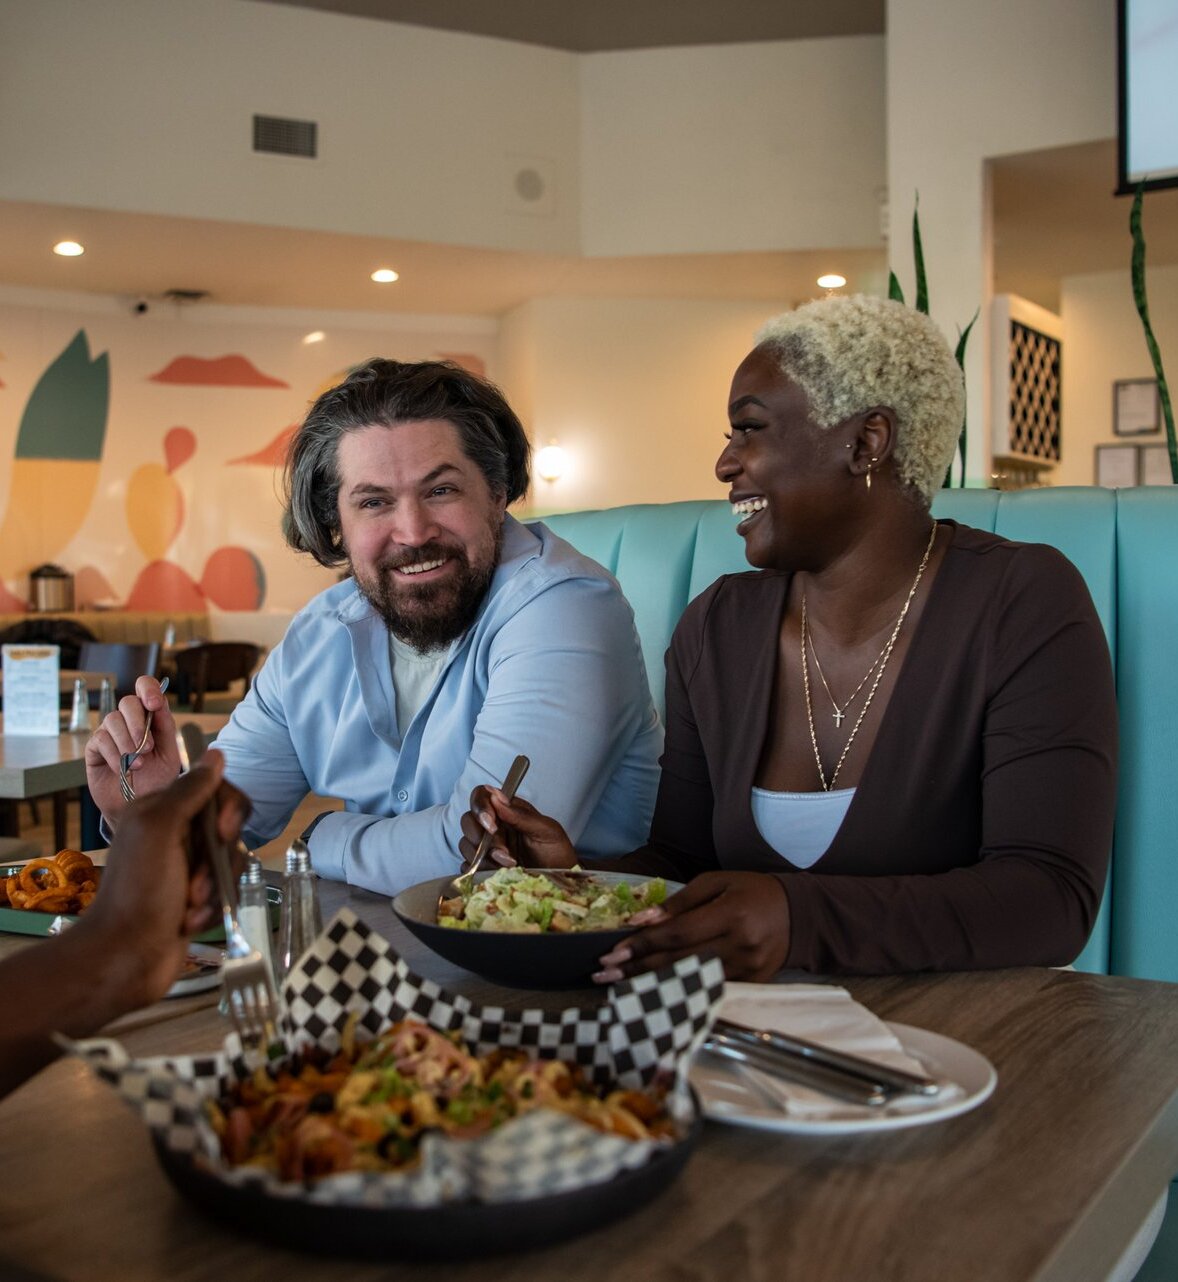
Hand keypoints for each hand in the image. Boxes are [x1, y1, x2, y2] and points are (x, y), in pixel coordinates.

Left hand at [77, 749, 249, 1008]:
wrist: (125, 958)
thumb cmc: (139, 892)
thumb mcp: (161, 830)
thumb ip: (189, 791)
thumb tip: (216, 754)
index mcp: (159, 811)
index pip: (214, 790)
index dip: (228, 809)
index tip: (221, 833)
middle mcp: (173, 834)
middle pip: (228, 826)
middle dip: (219, 857)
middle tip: (196, 881)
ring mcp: (186, 867)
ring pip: (230, 860)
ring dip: (214, 886)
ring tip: (189, 908)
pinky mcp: (196, 896)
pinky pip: (225, 888)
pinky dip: (212, 907)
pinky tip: (189, 922)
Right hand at [84, 675, 179, 821]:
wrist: (139, 808)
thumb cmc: (157, 781)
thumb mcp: (169, 755)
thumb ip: (166, 729)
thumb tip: (160, 703)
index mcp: (151, 718)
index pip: (146, 689)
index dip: (148, 689)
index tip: (154, 704)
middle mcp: (130, 722)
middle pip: (127, 702)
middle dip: (138, 723)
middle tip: (146, 747)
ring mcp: (111, 733)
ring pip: (112, 720)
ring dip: (127, 742)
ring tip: (138, 765)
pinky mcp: (95, 748)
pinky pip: (101, 740)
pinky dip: (114, 754)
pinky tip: (124, 769)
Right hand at [458, 788, 577, 870]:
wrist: (561, 882)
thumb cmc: (556, 853)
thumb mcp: (546, 831)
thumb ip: (522, 815)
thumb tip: (496, 797)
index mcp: (508, 811)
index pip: (482, 796)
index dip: (480, 808)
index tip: (492, 826)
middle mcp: (494, 826)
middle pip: (468, 821)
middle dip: (482, 838)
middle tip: (504, 853)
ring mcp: (486, 848)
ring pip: (465, 844)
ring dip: (484, 857)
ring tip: (509, 865)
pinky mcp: (482, 868)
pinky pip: (467, 866)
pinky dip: (479, 870)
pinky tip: (497, 874)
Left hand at [593, 872, 791, 982]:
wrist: (798, 914)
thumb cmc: (752, 891)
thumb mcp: (717, 882)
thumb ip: (680, 901)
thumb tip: (642, 920)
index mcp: (732, 914)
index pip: (678, 934)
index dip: (642, 944)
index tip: (611, 952)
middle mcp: (740, 946)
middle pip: (679, 962)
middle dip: (636, 969)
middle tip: (602, 974)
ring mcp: (748, 970)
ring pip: (690, 981)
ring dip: (651, 983)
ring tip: (618, 984)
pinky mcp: (751, 985)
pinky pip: (707, 988)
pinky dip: (679, 989)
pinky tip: (653, 990)